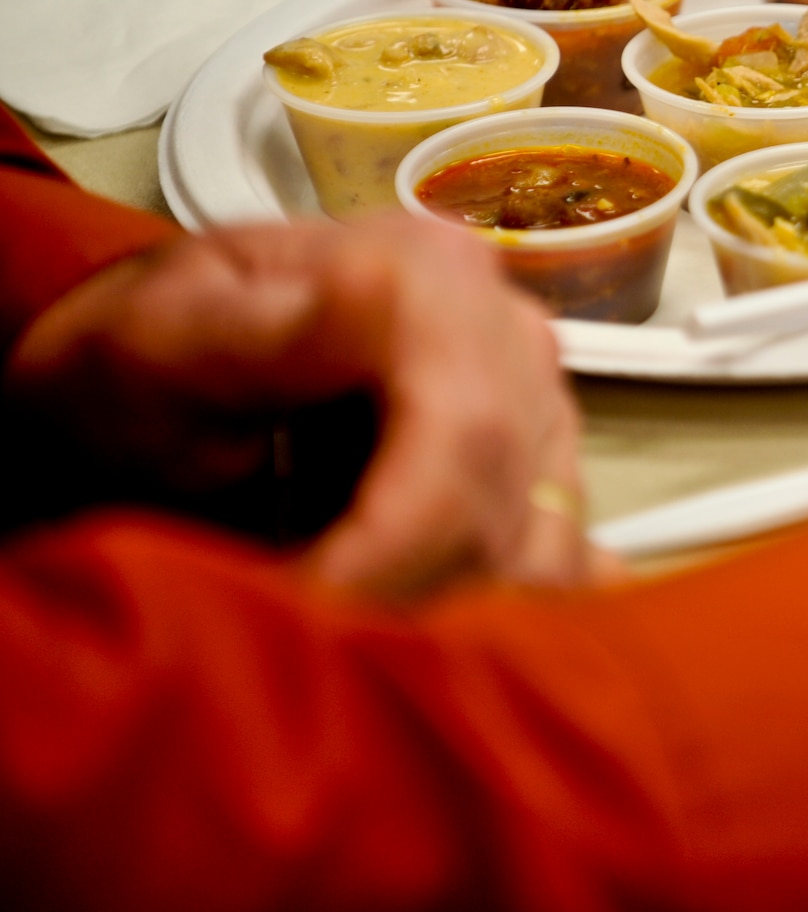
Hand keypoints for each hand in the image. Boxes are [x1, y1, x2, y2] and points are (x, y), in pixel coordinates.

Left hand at [5, 216, 591, 600]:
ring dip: (447, 613)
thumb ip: (258, 328)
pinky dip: (505, 612)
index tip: (302, 604)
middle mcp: (504, 328)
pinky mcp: (541, 469)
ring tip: (342, 628)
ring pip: (545, 545)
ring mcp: (534, 400)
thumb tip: (374, 285)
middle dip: (408, 593)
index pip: (467, 429)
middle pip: (505, 497)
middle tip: (300, 637)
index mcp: (422, 274)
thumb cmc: (135, 372)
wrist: (146, 394)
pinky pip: (568, 560)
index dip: (397, 542)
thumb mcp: (158, 340)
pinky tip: (431, 631)